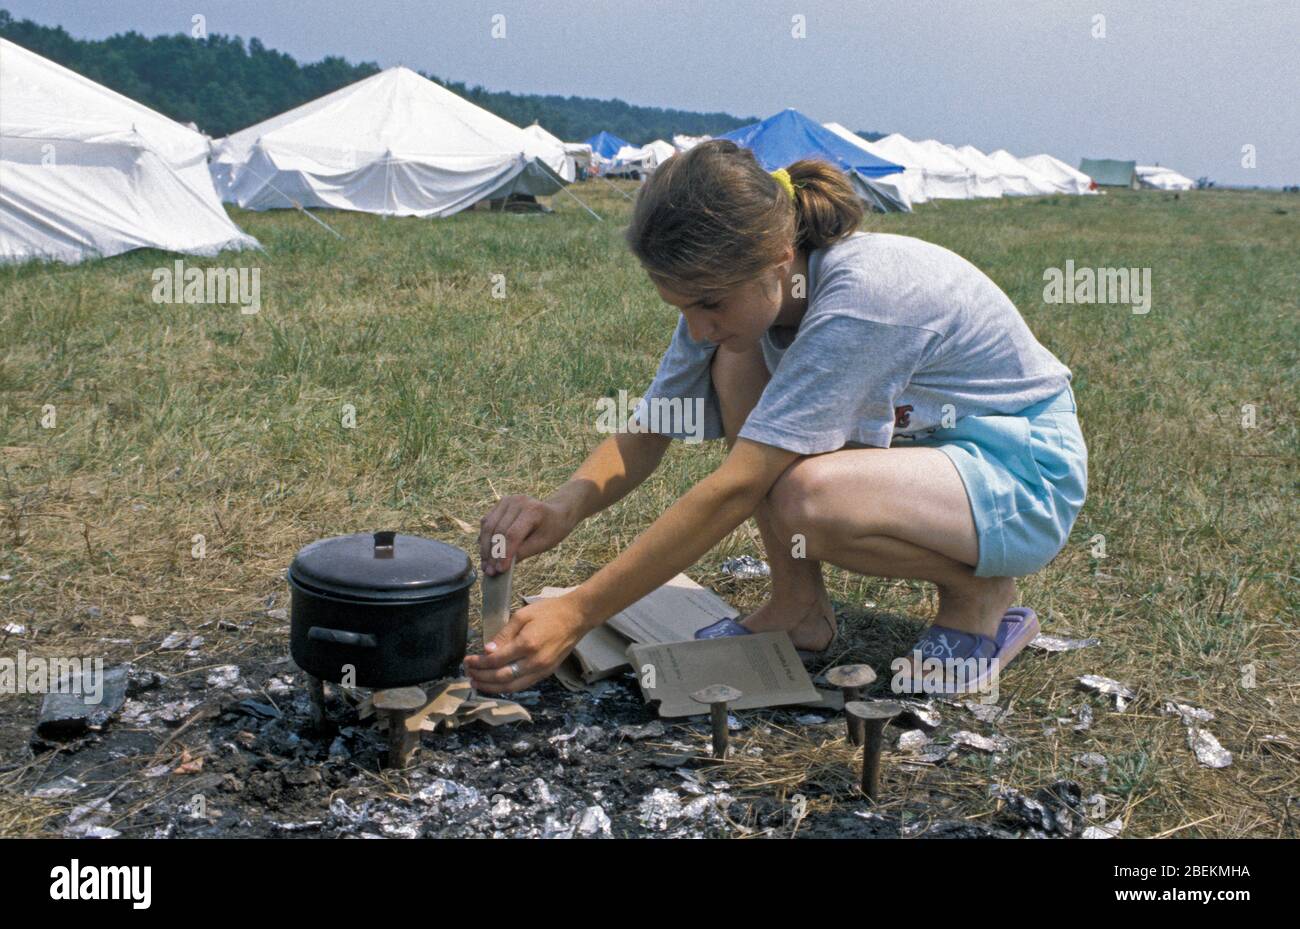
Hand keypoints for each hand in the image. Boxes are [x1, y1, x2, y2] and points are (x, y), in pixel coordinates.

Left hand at [465, 596, 588, 692]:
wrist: (576, 617)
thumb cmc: (549, 611)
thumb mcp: (522, 615)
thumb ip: (504, 634)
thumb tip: (487, 651)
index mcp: (527, 644)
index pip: (496, 660)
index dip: (479, 663)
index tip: (467, 661)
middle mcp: (535, 662)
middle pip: (502, 677)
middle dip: (482, 678)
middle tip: (468, 674)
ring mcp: (542, 670)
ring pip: (513, 686)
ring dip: (492, 688)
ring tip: (477, 684)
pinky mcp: (547, 673)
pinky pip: (524, 685)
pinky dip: (508, 687)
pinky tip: (497, 684)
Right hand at [479, 495, 573, 574]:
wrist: (556, 513)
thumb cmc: (551, 530)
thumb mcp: (543, 544)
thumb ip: (522, 552)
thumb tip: (500, 566)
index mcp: (533, 510)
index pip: (513, 534)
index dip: (504, 554)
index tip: (500, 570)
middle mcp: (517, 501)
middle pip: (498, 531)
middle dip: (492, 554)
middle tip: (490, 572)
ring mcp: (507, 500)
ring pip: (488, 527)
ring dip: (484, 549)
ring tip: (485, 567)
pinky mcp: (499, 504)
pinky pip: (486, 523)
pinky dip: (484, 539)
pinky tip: (485, 554)